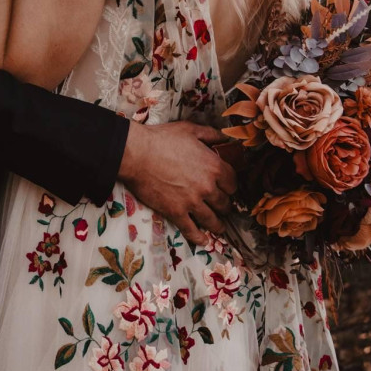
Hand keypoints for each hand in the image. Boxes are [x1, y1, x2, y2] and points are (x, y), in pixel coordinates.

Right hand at [118, 120, 236, 246]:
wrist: (137, 154)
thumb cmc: (162, 139)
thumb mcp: (190, 130)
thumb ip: (211, 134)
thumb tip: (225, 138)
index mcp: (214, 166)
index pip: (233, 183)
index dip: (231, 186)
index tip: (228, 189)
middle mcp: (208, 187)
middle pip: (225, 203)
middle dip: (225, 205)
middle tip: (222, 207)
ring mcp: (192, 202)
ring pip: (213, 220)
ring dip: (218, 224)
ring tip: (218, 227)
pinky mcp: (176, 213)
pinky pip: (192, 231)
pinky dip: (199, 238)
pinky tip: (203, 240)